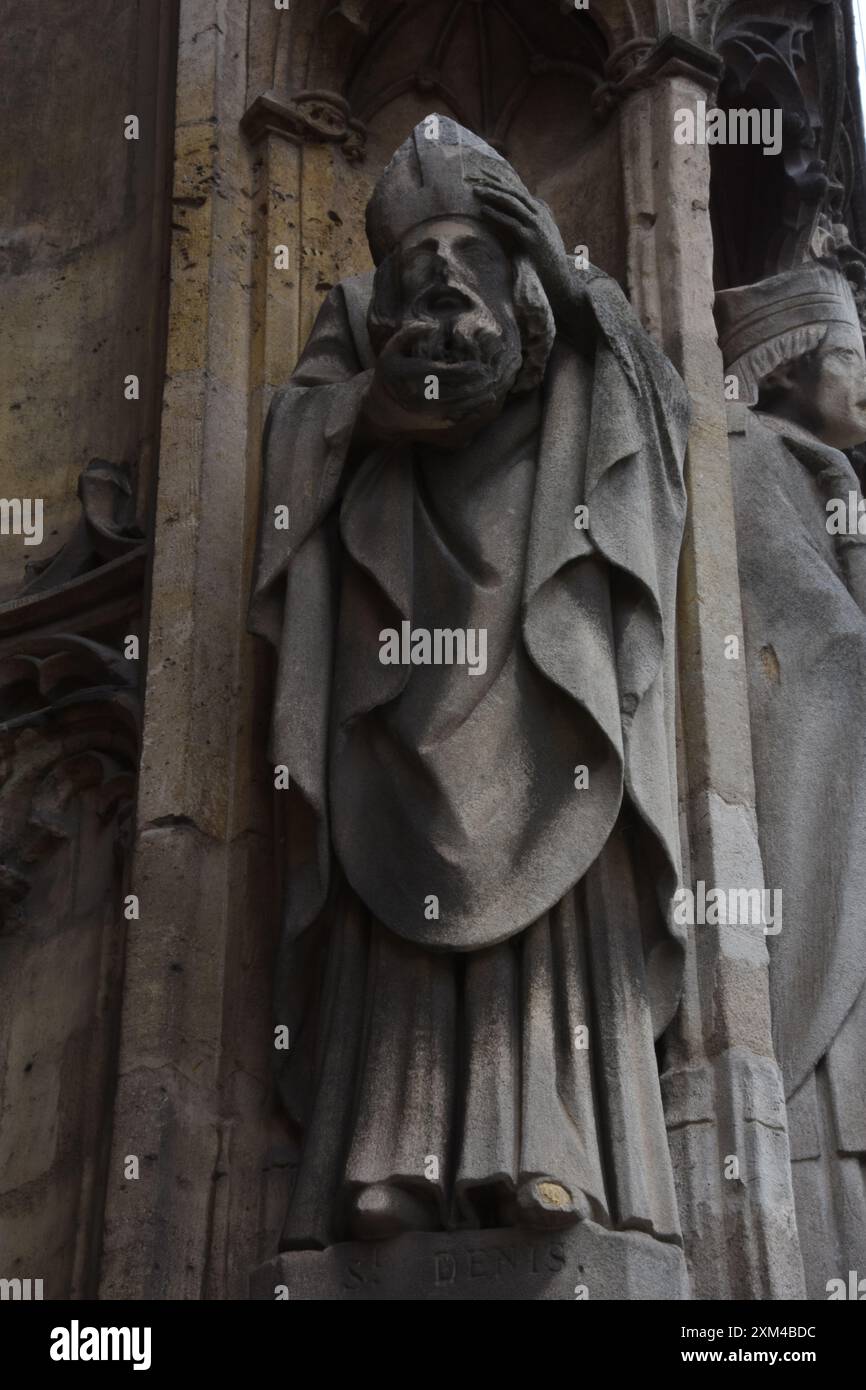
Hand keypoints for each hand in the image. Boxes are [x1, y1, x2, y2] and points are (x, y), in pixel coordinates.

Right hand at [361, 335, 503, 445]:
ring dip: (481, 395)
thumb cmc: (390, 376)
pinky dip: (476, 409)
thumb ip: (409, 334)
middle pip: (460, 388)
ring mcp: (433, 412)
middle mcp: (425, 396)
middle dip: (478, 381)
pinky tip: (487, 400)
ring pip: (464, 404)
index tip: (480, 363)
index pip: (449, 372)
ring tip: (492, 385)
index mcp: (415, 376)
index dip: (468, 368)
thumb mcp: (391, 350)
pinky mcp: (438, 423)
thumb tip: (433, 325)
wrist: (383, 411)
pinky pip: (462, 416)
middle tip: (491, 372)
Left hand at [466, 174, 591, 343]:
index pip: (519, 190)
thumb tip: (521, 212)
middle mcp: (540, 213)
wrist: (560, 278)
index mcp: (542, 210)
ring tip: (476, 191)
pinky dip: (496, 214)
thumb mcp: (543, 235)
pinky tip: (483, 210)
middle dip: (494, 183)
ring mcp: (536, 225)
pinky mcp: (530, 238)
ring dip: (492, 195)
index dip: (501, 181)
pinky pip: (510, 222)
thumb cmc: (548, 260)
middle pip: (514, 192)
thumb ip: (534, 221)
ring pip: (512, 203)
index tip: (484, 176)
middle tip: (476, 178)